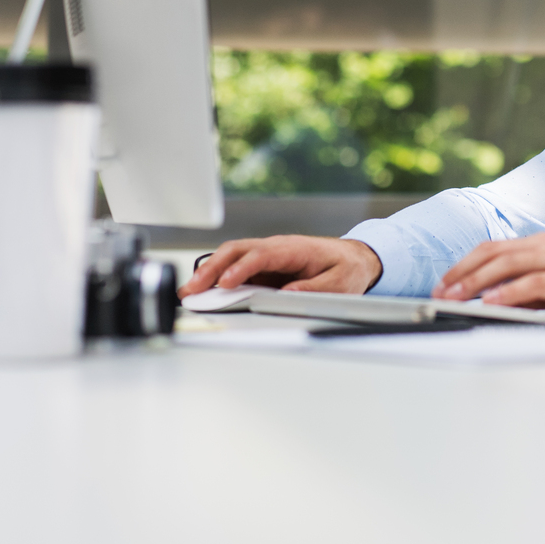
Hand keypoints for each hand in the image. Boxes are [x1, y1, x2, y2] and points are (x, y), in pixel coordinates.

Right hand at [178, 236, 382, 298]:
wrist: (355, 258)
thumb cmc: (346, 268)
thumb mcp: (339, 283)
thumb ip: (313, 289)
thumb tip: (285, 296)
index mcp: (293, 249)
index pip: (262, 255)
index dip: (242, 268)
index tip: (227, 282)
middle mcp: (276, 248)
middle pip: (237, 251)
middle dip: (213, 269)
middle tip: (193, 289)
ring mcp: (267, 255)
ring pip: (231, 256)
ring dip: (209, 272)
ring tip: (189, 292)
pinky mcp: (264, 266)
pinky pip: (236, 266)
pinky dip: (217, 275)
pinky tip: (204, 290)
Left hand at [432, 233, 544, 319]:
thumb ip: (532, 290)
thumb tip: (498, 301)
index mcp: (544, 244)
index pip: (494, 248)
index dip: (465, 264)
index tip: (445, 282)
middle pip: (494, 253)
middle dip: (462, 273)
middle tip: (440, 292)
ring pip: (508, 264)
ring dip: (477, 282)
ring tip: (456, 298)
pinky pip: (534, 283)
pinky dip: (509, 292)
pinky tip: (492, 303)